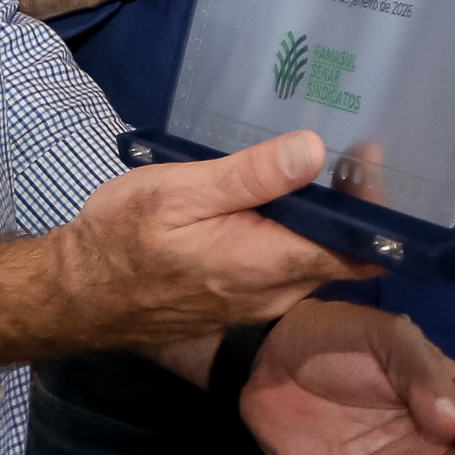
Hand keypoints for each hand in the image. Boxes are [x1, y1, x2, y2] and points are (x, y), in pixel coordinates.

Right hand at [50, 131, 378, 350]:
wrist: (78, 294)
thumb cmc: (124, 237)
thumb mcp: (182, 192)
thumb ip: (250, 176)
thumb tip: (316, 151)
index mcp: (268, 265)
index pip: (355, 250)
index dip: (376, 211)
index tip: (369, 160)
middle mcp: (274, 293)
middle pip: (338, 254)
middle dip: (349, 207)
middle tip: (349, 151)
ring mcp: (257, 303)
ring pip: (310, 261)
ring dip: (320, 221)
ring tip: (317, 167)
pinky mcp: (238, 301)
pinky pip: (283, 269)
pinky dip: (292, 236)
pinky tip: (274, 201)